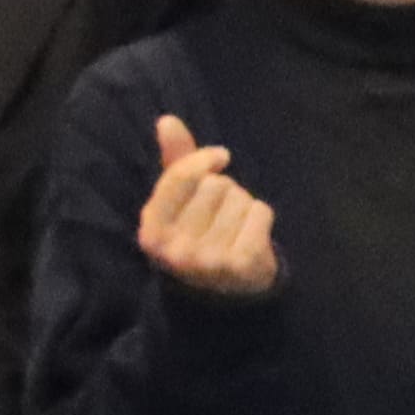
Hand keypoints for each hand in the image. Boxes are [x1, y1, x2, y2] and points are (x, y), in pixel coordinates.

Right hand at [135, 109, 279, 296]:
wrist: (227, 294)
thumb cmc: (200, 235)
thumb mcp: (180, 203)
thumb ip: (174, 161)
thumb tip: (166, 120)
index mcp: (152, 232)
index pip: (180, 177)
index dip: (204, 160)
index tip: (221, 157)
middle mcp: (175, 250)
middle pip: (215, 185)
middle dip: (225, 191)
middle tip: (220, 217)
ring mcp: (208, 261)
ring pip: (240, 199)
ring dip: (243, 206)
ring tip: (234, 229)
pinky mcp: (240, 265)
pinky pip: (260, 213)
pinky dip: (262, 218)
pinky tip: (252, 237)